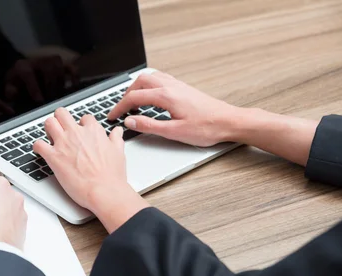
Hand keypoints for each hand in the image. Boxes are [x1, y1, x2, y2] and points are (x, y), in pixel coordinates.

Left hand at [5, 56, 78, 102]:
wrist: (24, 74)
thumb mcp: (10, 88)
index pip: (28, 73)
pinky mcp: (61, 65)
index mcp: (22, 66)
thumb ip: (10, 92)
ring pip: (58, 65)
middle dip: (49, 84)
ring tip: (58, 94)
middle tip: (50, 98)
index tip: (39, 100)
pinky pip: (71, 66)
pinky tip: (74, 86)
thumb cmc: (18, 84)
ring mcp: (50, 61)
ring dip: (59, 81)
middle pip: (47, 67)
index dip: (34, 87)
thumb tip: (14, 94)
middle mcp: (36, 60)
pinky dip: (74, 75)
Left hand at [33, 108, 149, 232]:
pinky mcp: (54, 157)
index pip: (84, 118)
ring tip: (50, 138)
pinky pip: (38, 144)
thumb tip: (117, 131)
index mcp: (93, 131)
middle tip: (61, 130)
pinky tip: (41, 151)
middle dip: (60, 120)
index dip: (81, 125)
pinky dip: (37, 147)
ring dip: (48, 129)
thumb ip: (116, 139)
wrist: (104, 191)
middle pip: (62, 114)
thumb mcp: (118, 152)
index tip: (80, 132)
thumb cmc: (111, 175)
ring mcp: (64, 144)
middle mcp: (77, 133)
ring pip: (49, 123)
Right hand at [107, 72, 240, 146]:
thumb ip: (149, 126)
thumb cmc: (207, 127)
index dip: (119, 107)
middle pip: (139, 82)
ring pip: (150, 78)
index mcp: (166, 96)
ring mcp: (178, 85)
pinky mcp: (184, 88)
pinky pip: (160, 79)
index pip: (134, 98)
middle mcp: (171, 86)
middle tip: (121, 110)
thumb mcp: (174, 132)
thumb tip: (131, 121)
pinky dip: (149, 86)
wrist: (229, 121)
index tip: (113, 116)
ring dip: (137, 88)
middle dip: (126, 95)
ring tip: (132, 103)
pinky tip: (150, 96)